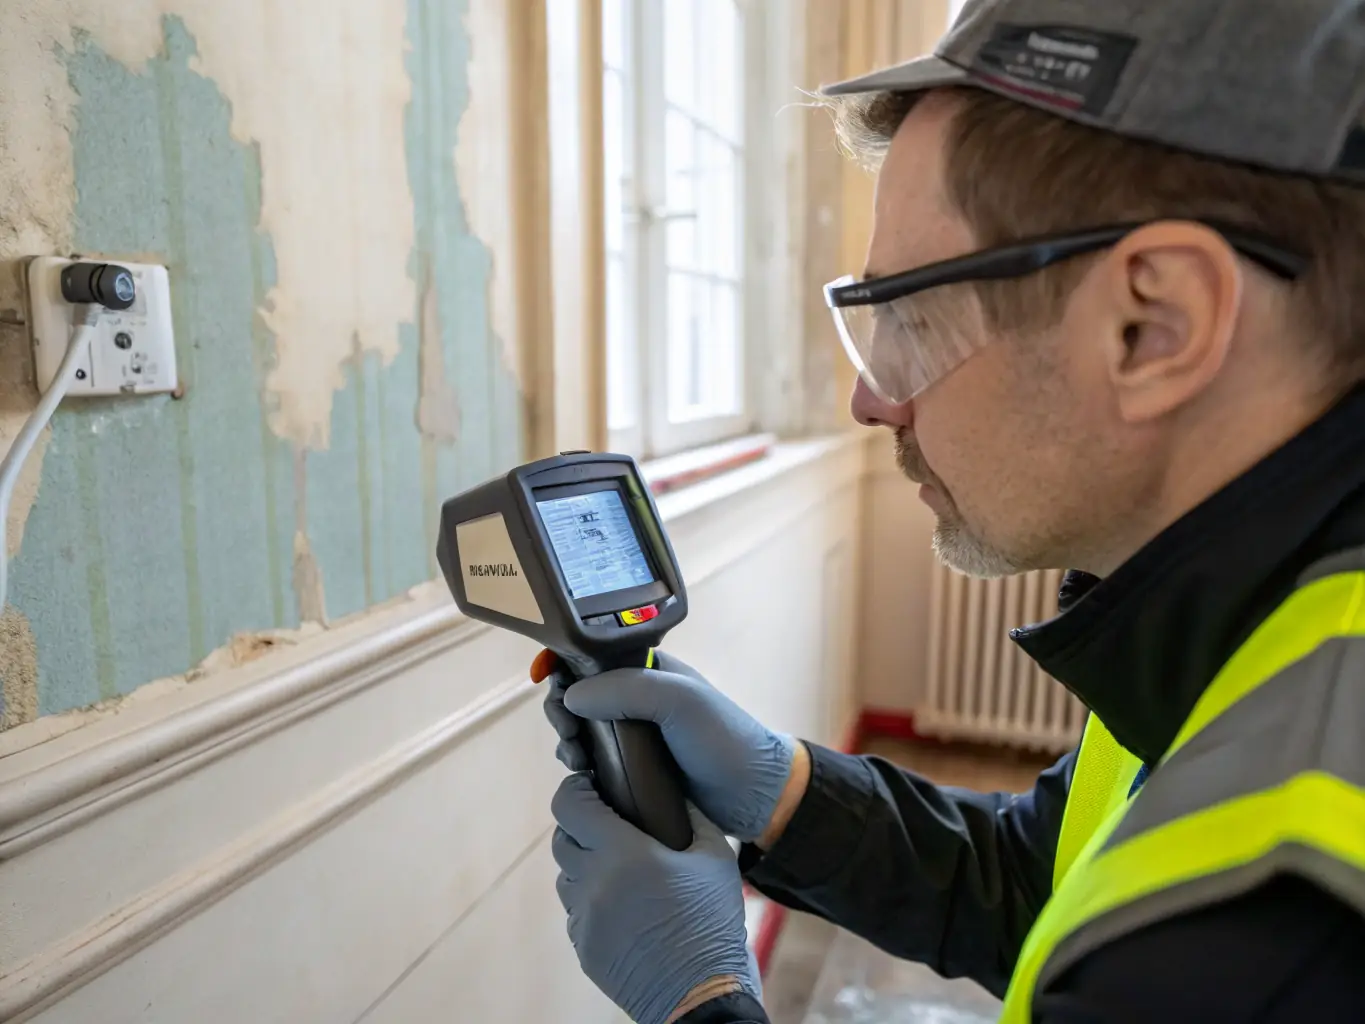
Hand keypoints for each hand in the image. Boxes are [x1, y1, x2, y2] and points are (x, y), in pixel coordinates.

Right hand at [538, 650, 798, 843]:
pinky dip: (582, 766)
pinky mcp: (633, 769)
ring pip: (582, 730)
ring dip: (568, 740)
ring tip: (577, 757)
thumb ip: (626, 690)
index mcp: (648, 669)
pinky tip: (585, 776)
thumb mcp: (679, 701)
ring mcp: (635, 734)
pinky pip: (595, 761)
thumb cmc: (723, 738)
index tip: (543, 678)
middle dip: (562, 709)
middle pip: (580, 693)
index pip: (592, 654)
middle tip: (567, 732)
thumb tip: (572, 695)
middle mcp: (637, 697)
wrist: (754, 795)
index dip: (563, 660)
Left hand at [551, 772, 759, 1023]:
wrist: (701, 994)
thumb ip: (692, 818)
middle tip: (608, 825)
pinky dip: (590, 901)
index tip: (589, 785)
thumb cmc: (711, 922)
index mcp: (621, 853)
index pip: (570, 805)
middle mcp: (593, 883)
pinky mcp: (584, 947)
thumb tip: (675, 795)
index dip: (574, 789)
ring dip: (584, 866)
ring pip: (566, 878)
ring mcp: (584, 919)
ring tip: (618, 870)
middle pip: (561, 840)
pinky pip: (575, 912)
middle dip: (580, 826)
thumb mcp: (715, 857)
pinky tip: (622, 905)